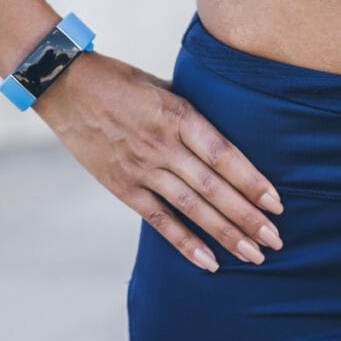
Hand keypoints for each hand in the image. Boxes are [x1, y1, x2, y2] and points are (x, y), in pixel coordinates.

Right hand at [30, 49, 285, 272]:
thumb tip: (221, 129)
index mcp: (179, 113)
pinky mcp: (122, 184)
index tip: (277, 203)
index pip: (225, 155)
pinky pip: (159, 219)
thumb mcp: (162, 84)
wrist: (63, 84)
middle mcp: (164, 144)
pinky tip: (209, 262)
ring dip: (225, 233)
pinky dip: (185, 242)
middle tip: (275, 240)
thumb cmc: (117, 79)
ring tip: (254, 255)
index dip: (253, 181)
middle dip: (248, 216)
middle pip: (215, 187)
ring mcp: (142, 167)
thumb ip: (190, 111)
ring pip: (192, 207)